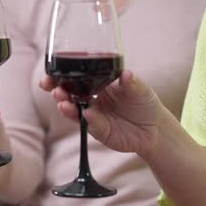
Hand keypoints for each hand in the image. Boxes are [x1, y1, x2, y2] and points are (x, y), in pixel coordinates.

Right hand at [40, 70, 165, 156]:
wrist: (155, 129)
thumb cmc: (144, 103)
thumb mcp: (140, 89)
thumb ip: (132, 82)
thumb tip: (126, 74)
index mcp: (96, 84)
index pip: (73, 79)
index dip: (59, 77)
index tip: (49, 75)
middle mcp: (90, 100)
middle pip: (68, 95)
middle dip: (57, 91)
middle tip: (54, 89)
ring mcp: (93, 116)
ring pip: (74, 111)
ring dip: (66, 106)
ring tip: (62, 103)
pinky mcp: (99, 131)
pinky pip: (90, 124)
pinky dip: (87, 119)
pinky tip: (86, 114)